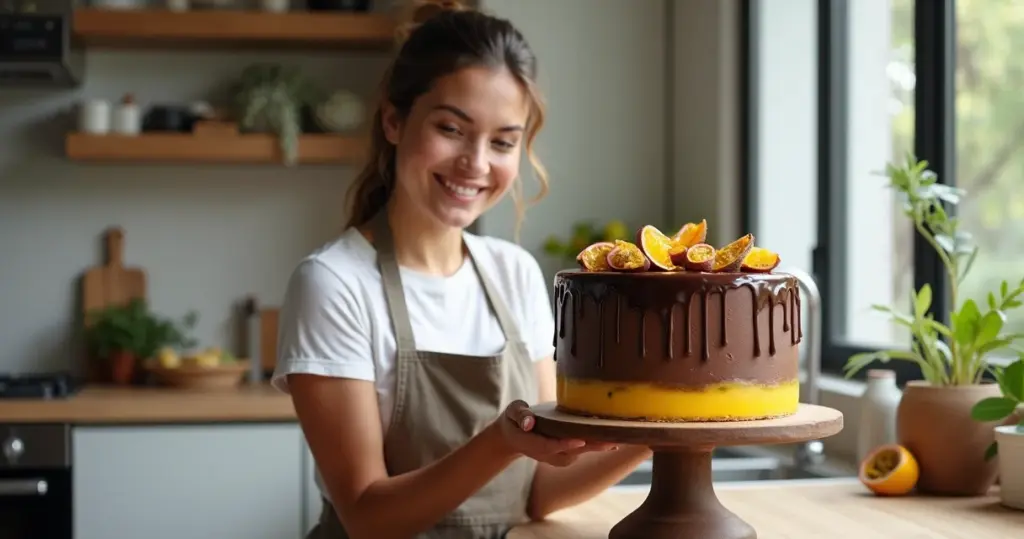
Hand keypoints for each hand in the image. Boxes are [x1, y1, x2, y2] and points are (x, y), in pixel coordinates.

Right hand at [493, 400, 617, 466]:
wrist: (514, 436)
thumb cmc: (514, 420)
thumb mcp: (512, 412)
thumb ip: (520, 414)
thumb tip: (529, 422)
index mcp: (533, 443)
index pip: (550, 446)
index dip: (565, 444)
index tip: (580, 440)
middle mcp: (548, 453)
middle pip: (573, 451)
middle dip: (592, 447)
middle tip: (612, 441)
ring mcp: (559, 454)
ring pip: (582, 451)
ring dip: (599, 445)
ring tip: (619, 435)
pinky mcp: (567, 452)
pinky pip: (585, 448)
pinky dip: (599, 443)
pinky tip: (614, 436)